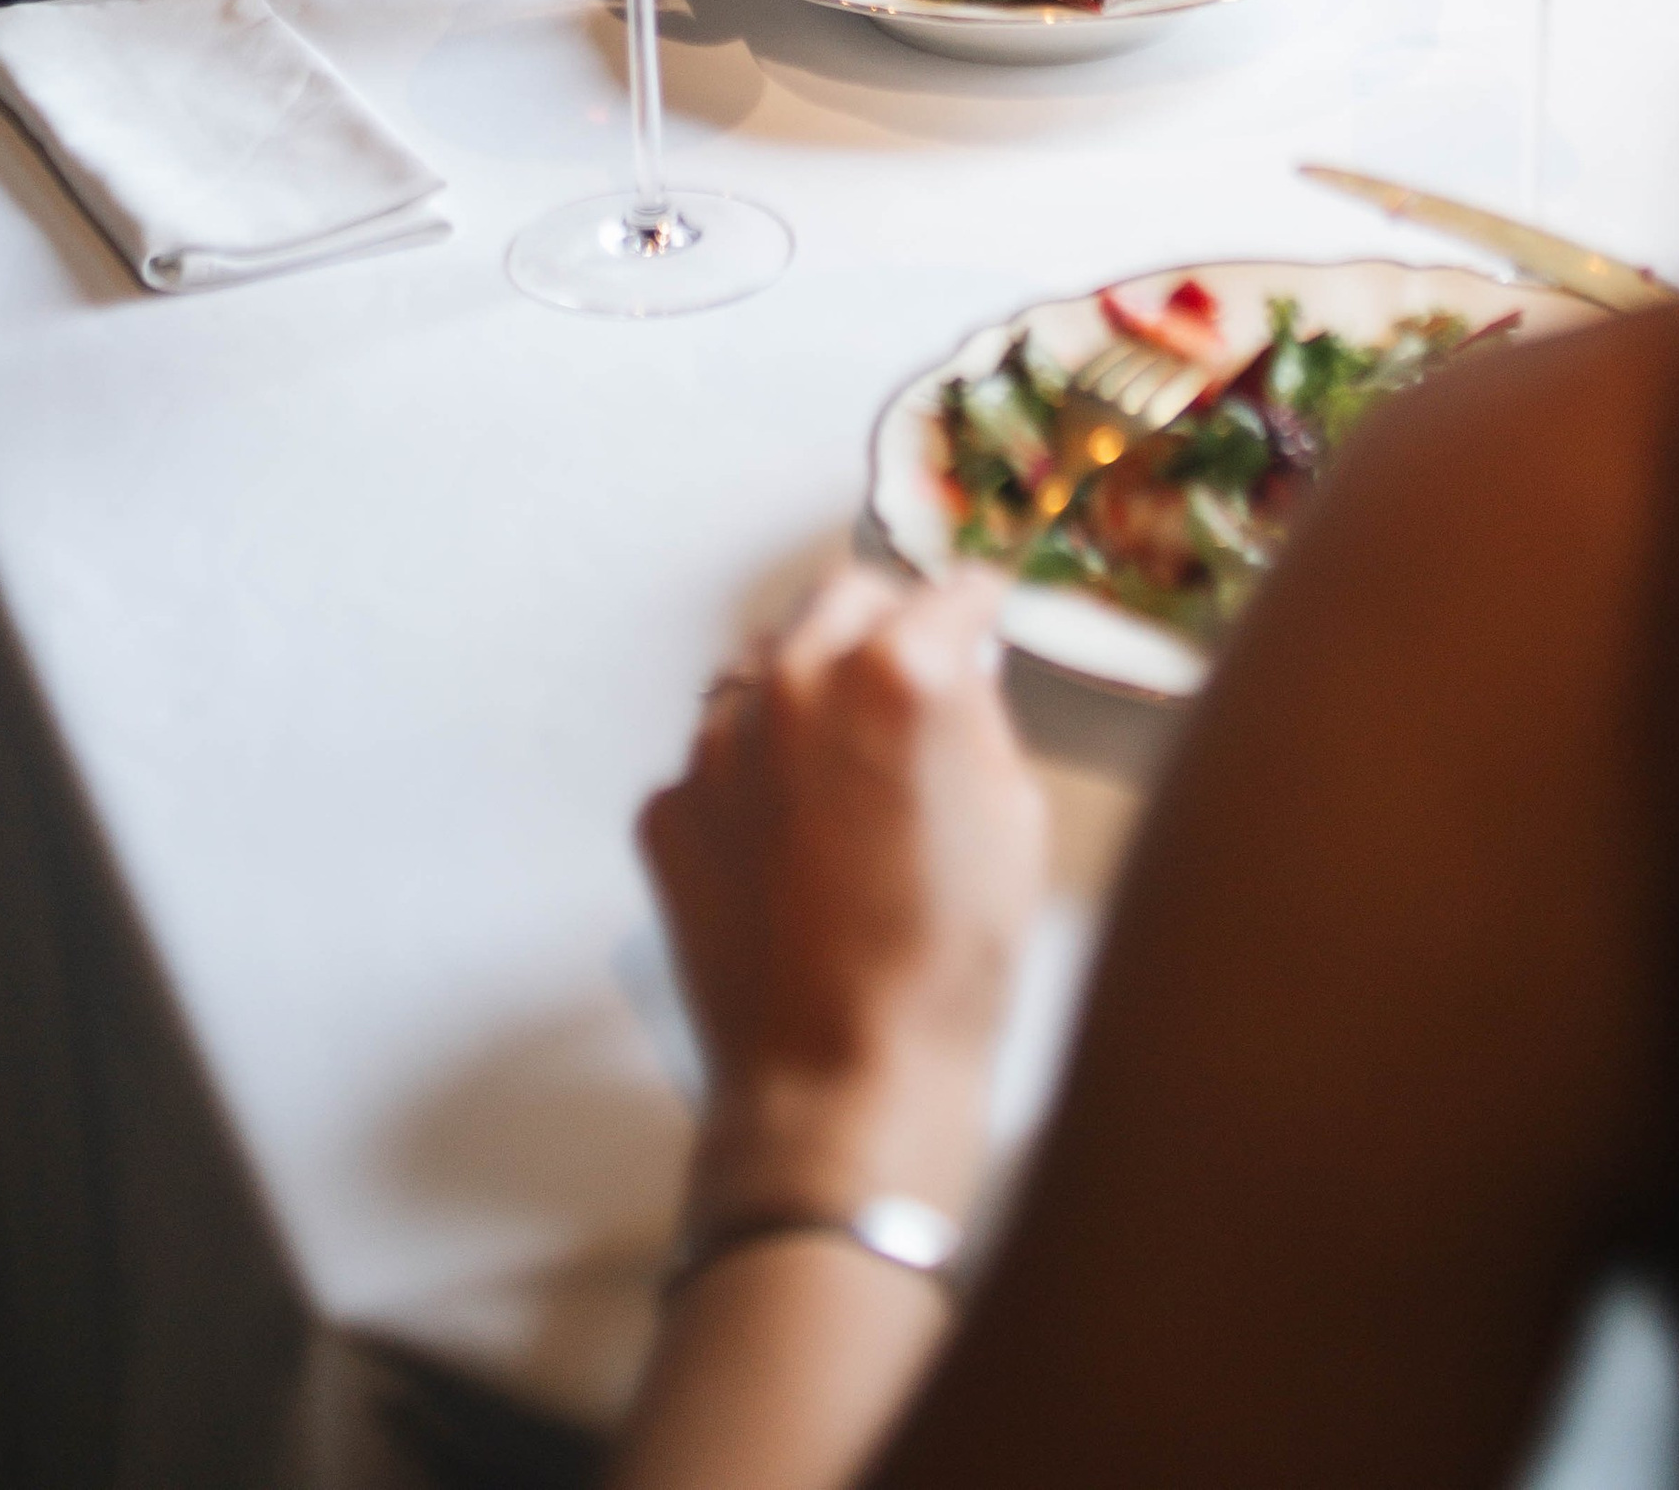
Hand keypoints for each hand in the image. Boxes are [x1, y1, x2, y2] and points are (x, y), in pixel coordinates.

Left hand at [640, 567, 1048, 1220]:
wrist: (837, 1085)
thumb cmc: (946, 965)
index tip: (983, 613)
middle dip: (882, 622)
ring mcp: (713, 744)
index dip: (979, 607)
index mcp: (895, 673)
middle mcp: (792, 682)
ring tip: (845, 767)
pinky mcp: (667, 807)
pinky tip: (791, 842)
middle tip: (912, 671)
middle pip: (839, 600)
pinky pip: (717, 757)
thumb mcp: (1012, 819)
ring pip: (765, 668)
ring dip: (808, 692)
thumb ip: (977, 719)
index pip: (949, 594)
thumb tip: (958, 672)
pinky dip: (755, 774)